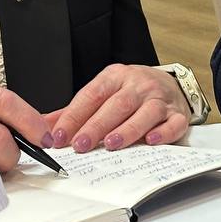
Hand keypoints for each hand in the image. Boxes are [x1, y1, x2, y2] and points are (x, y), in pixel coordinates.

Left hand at [47, 64, 189, 152]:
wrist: (170, 84)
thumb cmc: (131, 92)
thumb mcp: (103, 92)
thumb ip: (75, 111)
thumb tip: (42, 127)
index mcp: (116, 77)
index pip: (92, 94)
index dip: (74, 116)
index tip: (59, 136)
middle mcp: (138, 85)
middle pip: (118, 104)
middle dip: (97, 125)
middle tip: (80, 145)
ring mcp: (160, 99)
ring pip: (145, 112)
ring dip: (128, 129)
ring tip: (111, 145)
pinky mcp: (177, 114)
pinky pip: (173, 123)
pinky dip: (163, 132)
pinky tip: (151, 141)